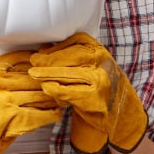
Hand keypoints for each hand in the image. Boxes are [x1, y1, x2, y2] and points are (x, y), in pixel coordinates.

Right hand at [0, 51, 62, 153]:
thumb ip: (2, 79)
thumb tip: (31, 73)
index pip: (19, 58)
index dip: (38, 59)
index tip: (50, 60)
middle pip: (32, 77)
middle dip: (49, 81)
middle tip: (62, 81)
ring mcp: (2, 99)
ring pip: (38, 94)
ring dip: (52, 97)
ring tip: (62, 98)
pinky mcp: (10, 117)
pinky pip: (37, 113)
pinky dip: (49, 114)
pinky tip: (55, 113)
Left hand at [28, 32, 147, 153]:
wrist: (119, 111)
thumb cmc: (99, 85)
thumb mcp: (91, 64)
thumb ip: (73, 56)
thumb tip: (43, 50)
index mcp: (100, 51)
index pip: (76, 42)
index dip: (56, 46)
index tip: (42, 50)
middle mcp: (103, 63)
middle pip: (70, 57)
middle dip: (48, 59)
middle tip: (34, 61)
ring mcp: (100, 81)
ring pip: (68, 73)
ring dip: (47, 73)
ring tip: (34, 74)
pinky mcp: (94, 98)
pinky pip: (69, 92)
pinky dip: (55, 89)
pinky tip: (46, 88)